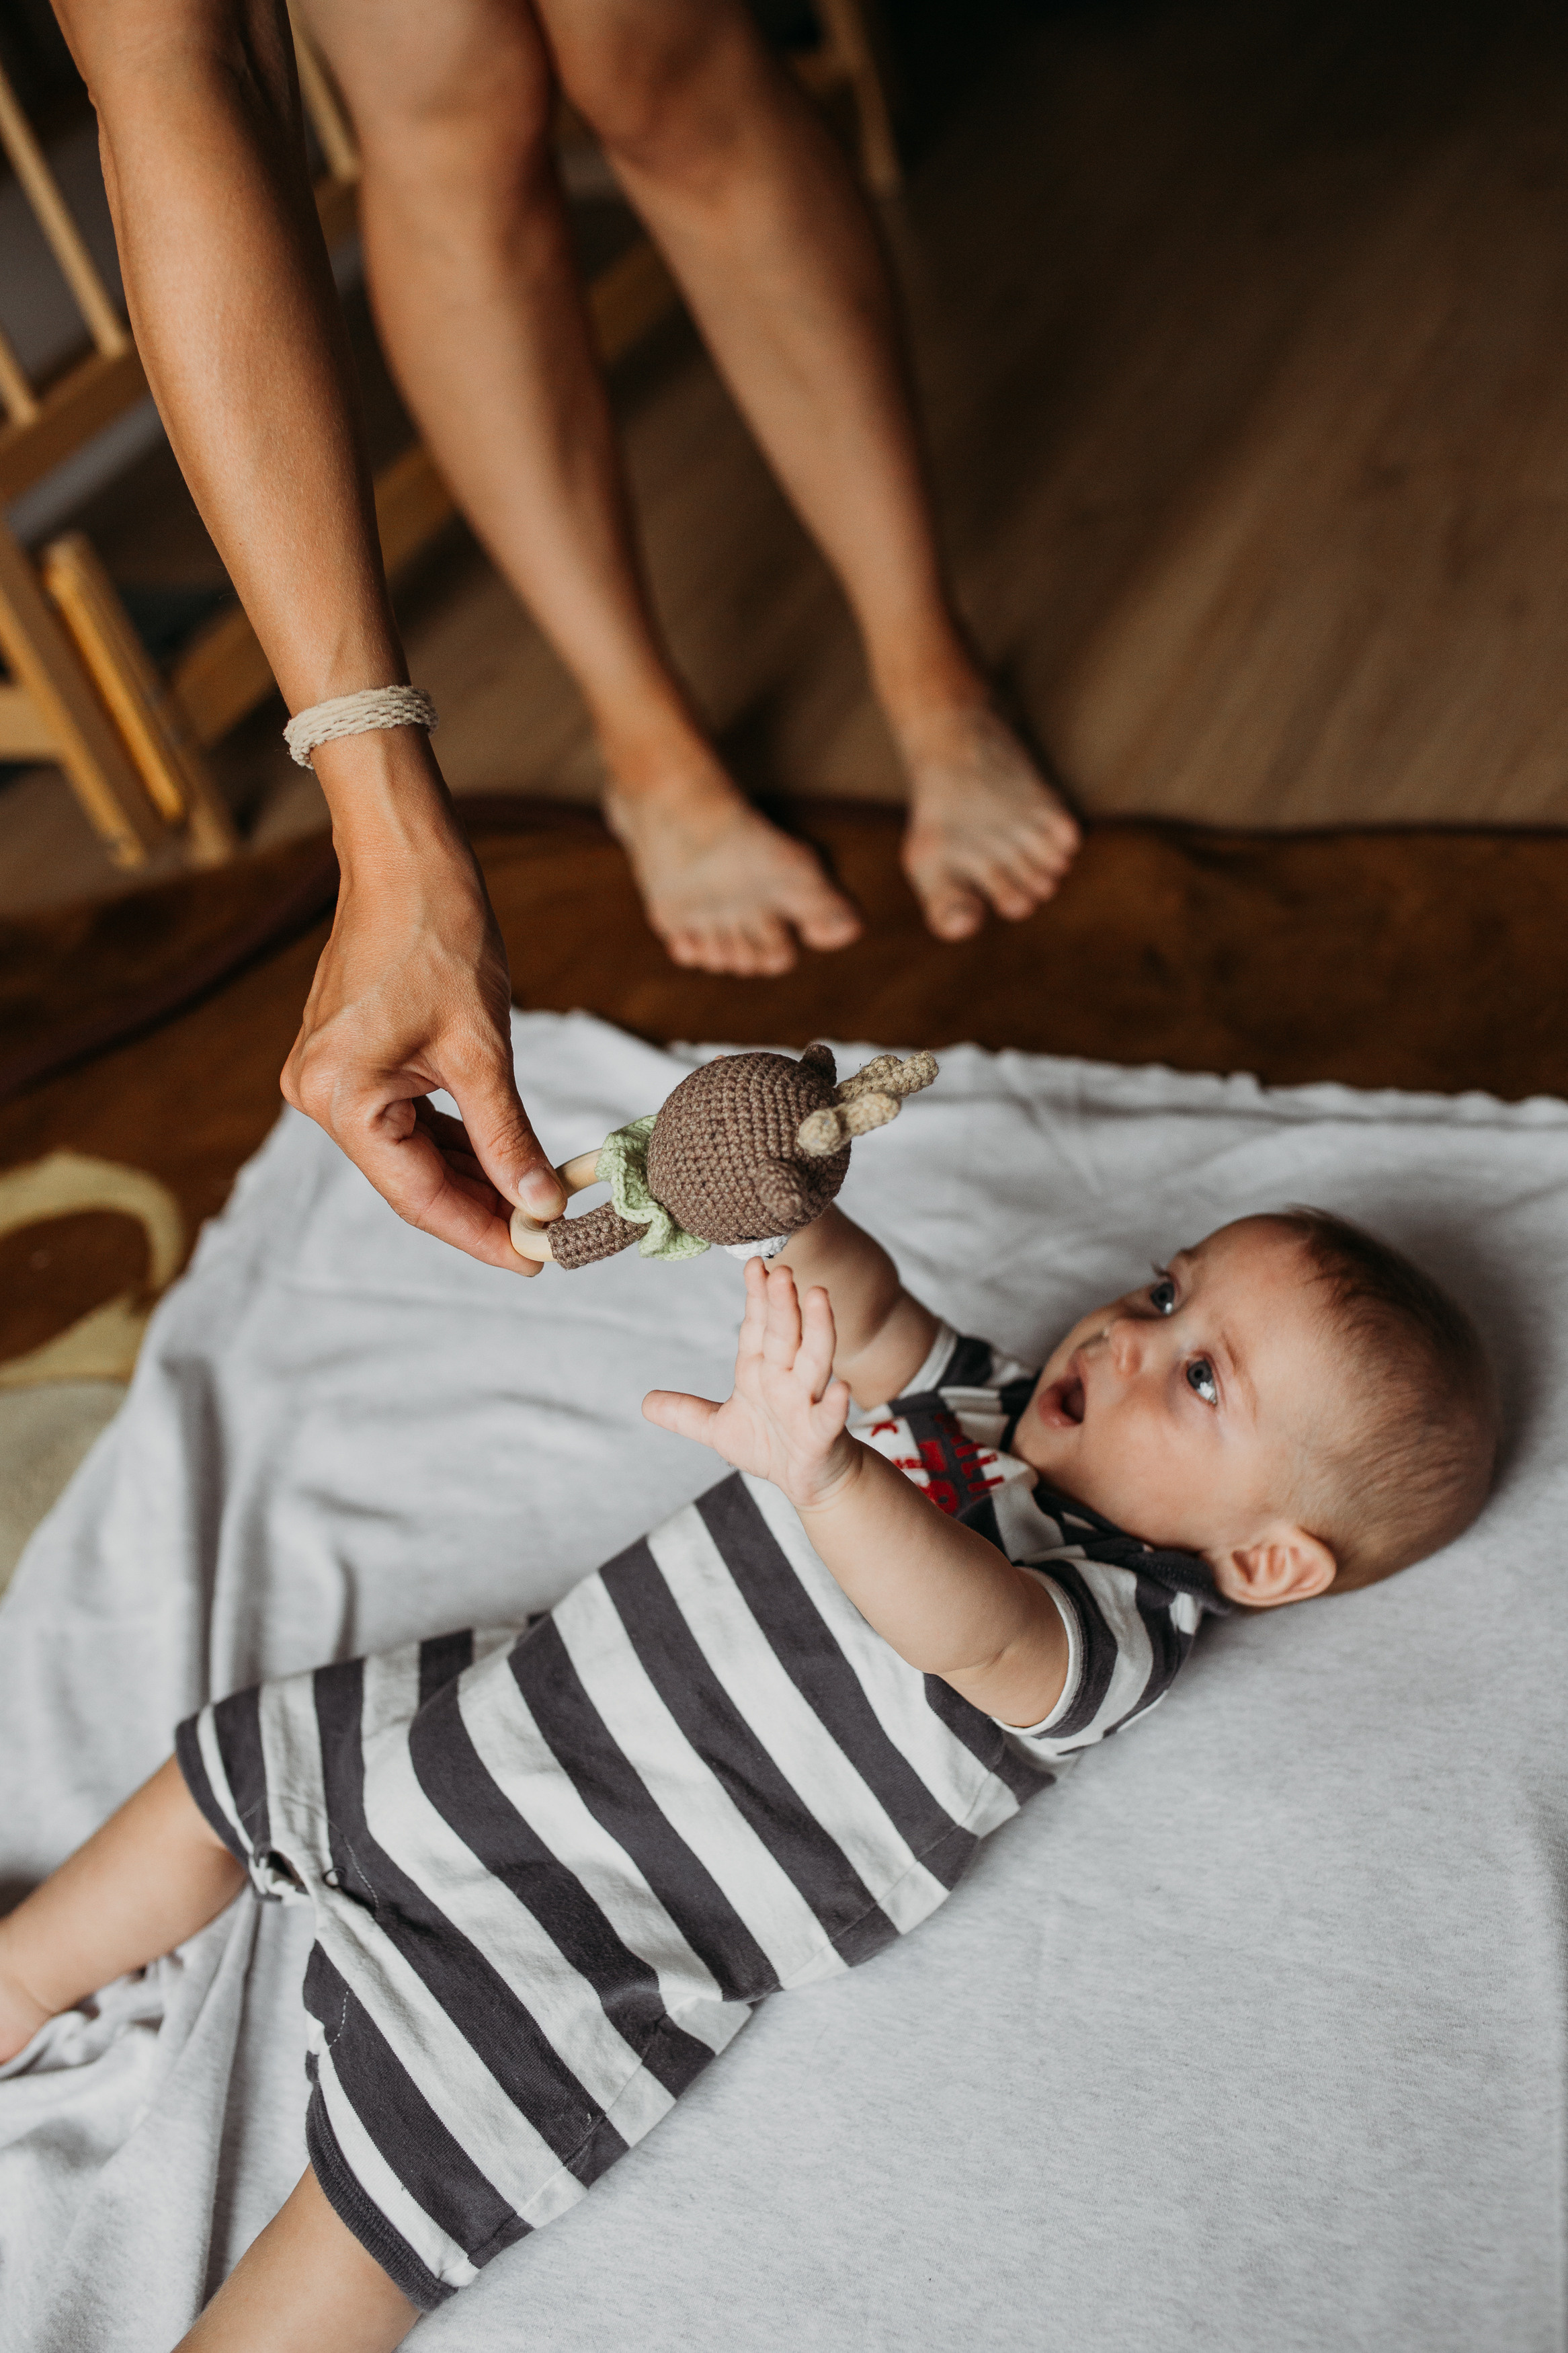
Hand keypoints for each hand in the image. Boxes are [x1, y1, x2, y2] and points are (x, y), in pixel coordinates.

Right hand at [282, 768, 564, 1270]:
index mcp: (338, 1097)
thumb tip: (541, 1205)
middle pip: (411, 1180)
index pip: (418, 1195)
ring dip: (472, 1177)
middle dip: (482, 1208)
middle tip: (547, 1240)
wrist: (406, 859)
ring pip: (410, 1153)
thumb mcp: (483, 1050)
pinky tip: (502, 1161)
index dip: (481, 1233)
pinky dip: (453, 1140)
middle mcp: (317, 1095)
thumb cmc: (441, 938)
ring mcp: (326, 1078)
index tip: (537, 1261)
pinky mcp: (347, 1061)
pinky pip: (403, 1121)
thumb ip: (507, 1136)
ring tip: (536, 1206)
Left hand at [644, 1259, 859, 1506]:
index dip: (756, 1298)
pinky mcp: (821, 1436)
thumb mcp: (719, 1430)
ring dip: (817, 1329)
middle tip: (781, 1269)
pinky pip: (828, 1418)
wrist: (811, 1481)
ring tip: (818, 1295)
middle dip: (781, 1303)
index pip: (757, 1328)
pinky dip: (834, 1404)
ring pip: (814, 1362)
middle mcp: (786, 1380)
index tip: (754, 1265)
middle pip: (784, 1335)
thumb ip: (685, 1414)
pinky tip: (842, 1389)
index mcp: (760, 1371)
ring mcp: (806, 1405)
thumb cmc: (770, 1445)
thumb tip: (645, 1402)